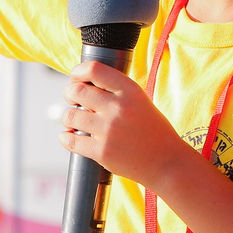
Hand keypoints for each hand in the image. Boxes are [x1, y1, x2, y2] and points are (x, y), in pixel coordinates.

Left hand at [59, 59, 190, 190]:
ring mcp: (109, 130)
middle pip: (77, 91)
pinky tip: (69, 135)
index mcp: (130, 91)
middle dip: (69, 93)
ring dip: (68, 117)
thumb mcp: (140, 101)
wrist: (167, 162)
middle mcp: (118, 108)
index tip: (75, 78)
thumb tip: (82, 83)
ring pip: (70, 115)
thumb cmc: (152, 131)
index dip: (78, 72)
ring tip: (74, 120)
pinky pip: (70, 140)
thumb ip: (115, 91)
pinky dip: (65, 137)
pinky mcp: (102, 151)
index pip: (94, 70)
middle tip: (72, 99)